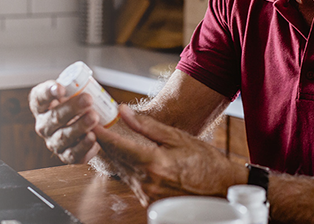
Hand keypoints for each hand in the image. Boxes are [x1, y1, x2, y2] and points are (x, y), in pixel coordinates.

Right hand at [28, 80, 101, 163]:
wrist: (82, 128)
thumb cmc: (74, 106)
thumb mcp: (69, 92)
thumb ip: (72, 85)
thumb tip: (81, 86)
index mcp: (41, 106)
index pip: (39, 98)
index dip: (48, 92)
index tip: (61, 87)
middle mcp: (44, 125)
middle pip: (54, 117)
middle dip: (72, 108)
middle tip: (88, 99)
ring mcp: (53, 142)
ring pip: (63, 137)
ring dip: (79, 127)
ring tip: (94, 117)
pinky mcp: (66, 156)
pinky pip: (73, 155)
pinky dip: (84, 147)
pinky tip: (94, 138)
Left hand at [94, 105, 245, 205]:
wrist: (224, 189)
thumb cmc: (206, 162)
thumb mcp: (178, 138)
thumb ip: (147, 126)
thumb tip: (122, 111)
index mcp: (154, 164)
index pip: (117, 146)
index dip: (100, 132)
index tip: (89, 120)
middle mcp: (147, 182)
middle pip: (115, 159)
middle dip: (103, 141)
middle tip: (93, 124)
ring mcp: (147, 195)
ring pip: (121, 170)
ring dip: (114, 154)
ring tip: (105, 137)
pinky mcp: (149, 201)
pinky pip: (131, 181)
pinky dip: (126, 167)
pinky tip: (124, 156)